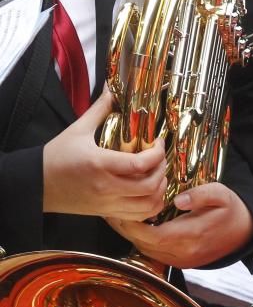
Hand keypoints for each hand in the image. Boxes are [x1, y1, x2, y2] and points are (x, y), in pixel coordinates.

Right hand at [42, 91, 166, 219]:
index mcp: (99, 164)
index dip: (157, 154)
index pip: (140, 164)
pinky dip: (151, 206)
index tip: (158, 142)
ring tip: (158, 175)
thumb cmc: (56, 156)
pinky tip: (151, 193)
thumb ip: (99, 110)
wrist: (36, 184)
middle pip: (150, 186)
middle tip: (160, 159)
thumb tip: (112, 90)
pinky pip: (139, 216)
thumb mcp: (77, 130)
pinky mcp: (107, 214)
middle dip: (162, 171)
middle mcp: (106, 187)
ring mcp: (108, 203)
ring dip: (160, 191)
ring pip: (148, 206)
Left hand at [107, 183, 252, 267]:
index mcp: (191, 235)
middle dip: (124, 228)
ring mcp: (182, 260)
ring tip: (117, 216)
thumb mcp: (221, 194)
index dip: (129, 224)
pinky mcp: (182, 262)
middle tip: (109, 209)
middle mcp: (184, 253)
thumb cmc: (232, 210)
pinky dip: (141, 240)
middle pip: (143, 244)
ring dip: (131, 235)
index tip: (116, 207)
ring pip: (146, 250)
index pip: (150, 234)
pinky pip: (154, 253)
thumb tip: (178, 199)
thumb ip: (200, 195)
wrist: (247, 232)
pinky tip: (135, 226)